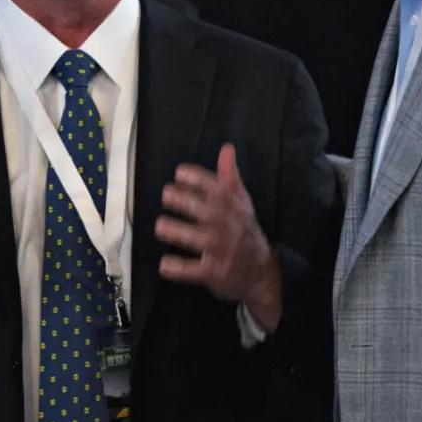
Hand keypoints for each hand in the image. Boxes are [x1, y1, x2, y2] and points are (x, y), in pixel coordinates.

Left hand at [155, 143, 282, 329]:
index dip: (198, 179)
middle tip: (166, 196)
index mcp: (233, 206)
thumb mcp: (242, 202)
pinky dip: (180, 269)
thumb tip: (227, 148)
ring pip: (199, 240)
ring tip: (161, 226)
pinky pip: (196, 271)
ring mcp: (222, 250)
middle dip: (185, 202)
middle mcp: (229, 226)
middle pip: (207, 212)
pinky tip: (165, 265)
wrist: (260, 270)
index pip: (217, 188)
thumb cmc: (244, 229)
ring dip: (179, 232)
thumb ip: (230, 176)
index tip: (179, 174)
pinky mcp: (215, 273)